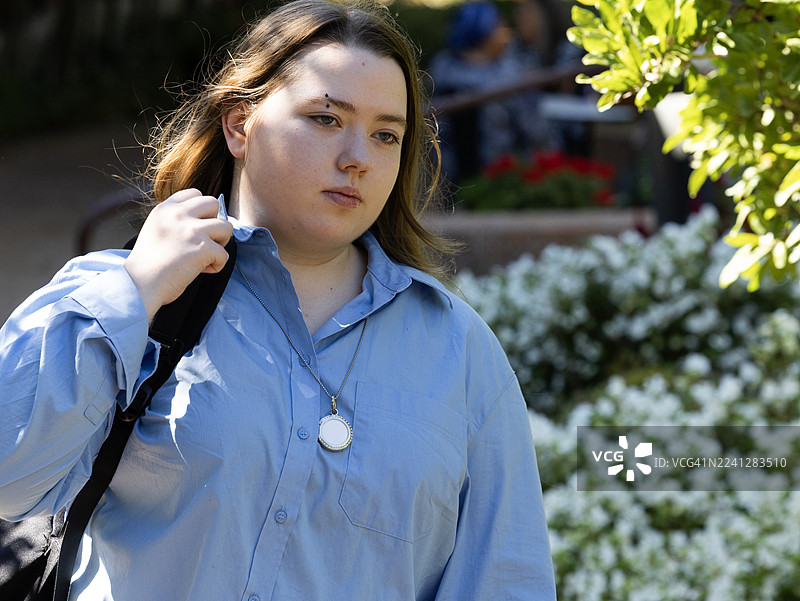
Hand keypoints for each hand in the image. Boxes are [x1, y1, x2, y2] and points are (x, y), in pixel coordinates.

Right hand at [123, 189, 233, 320]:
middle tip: (204, 243)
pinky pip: (225, 254)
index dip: (201, 212)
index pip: (195, 194)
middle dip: (213, 224)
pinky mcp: (202, 248)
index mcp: (165, 209)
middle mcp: (178, 214)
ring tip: (205, 256)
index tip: (195, 230)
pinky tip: (200, 271)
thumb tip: (208, 222)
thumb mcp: (157, 230)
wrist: (139, 285)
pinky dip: (217, 265)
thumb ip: (177, 221)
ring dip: (220, 244)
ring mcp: (191, 229)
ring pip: (226, 227)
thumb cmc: (149, 266)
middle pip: (213, 204)